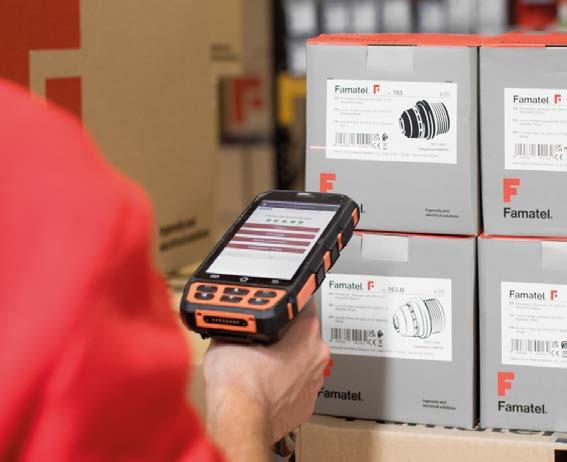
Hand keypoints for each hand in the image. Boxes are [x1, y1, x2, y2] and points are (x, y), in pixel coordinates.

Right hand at [203, 302, 329, 458]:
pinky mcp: (305, 406)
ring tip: (261, 362)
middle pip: (304, 335)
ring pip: (302, 363)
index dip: (287, 303)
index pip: (304, 305)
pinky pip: (297, 387)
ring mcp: (313, 384)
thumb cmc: (238, 379)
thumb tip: (233, 323)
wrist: (238, 419)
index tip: (275, 303)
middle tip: (262, 334)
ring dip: (287, 360)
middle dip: (286, 334)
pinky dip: (284, 385)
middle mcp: (317, 358)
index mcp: (307, 335)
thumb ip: (239, 325)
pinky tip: (265, 384)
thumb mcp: (229, 336)